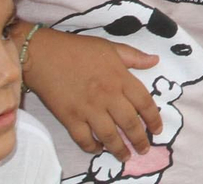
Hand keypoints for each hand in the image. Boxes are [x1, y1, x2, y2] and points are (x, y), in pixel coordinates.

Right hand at [22, 27, 160, 159]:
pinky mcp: (69, 118)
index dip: (153, 118)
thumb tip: (155, 61)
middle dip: (139, 139)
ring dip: (118, 148)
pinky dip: (91, 147)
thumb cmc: (79, 49)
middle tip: (144, 150)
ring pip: (109, 135)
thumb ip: (134, 57)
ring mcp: (88, 109)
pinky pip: (83, 138)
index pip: (144, 102)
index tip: (158, 130)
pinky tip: (97, 149)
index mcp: (121, 78)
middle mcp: (108, 96)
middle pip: (129, 123)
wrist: (45, 55)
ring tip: (125, 156)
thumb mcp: (111, 48)